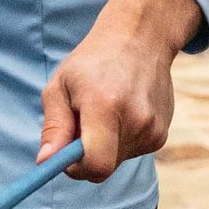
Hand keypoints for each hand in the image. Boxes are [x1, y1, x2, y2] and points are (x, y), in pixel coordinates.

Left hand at [38, 0, 202, 181]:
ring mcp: (154, 128)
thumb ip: (54, 127)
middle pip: (104, 166)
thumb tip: (45, 162)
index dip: (76, 169)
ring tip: (104, 110)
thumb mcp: (60, 86)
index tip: (65, 157)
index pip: (96, 164)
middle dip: (86, 155)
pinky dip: (120, 140)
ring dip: (104, 146)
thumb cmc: (91, 63)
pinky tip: (122, 111)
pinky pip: (131, 152)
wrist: (140, 38)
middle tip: (81, 124)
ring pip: (116, 160)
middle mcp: (136, 119)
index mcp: (105, 105)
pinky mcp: (162, 134)